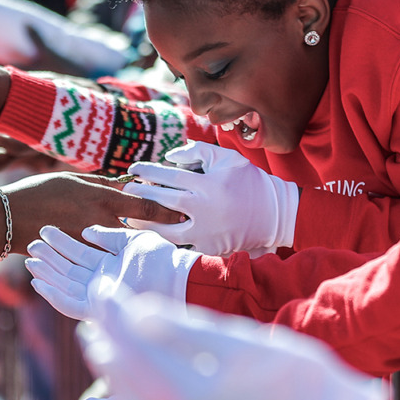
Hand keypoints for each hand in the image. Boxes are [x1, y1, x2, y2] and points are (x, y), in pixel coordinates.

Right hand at [0, 173, 185, 242]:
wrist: (6, 218)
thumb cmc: (39, 192)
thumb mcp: (73, 179)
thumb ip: (103, 184)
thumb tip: (129, 184)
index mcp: (102, 199)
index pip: (145, 208)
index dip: (167, 212)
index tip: (185, 216)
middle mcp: (99, 222)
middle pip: (138, 232)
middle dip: (155, 234)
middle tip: (177, 234)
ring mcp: (89, 243)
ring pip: (120, 249)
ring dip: (135, 250)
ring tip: (154, 253)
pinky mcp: (76, 258)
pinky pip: (100, 259)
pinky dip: (111, 259)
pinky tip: (121, 262)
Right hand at [25, 225, 199, 319]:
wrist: (175, 279)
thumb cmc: (161, 258)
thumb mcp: (131, 240)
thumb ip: (108, 236)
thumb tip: (86, 231)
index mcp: (109, 265)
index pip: (79, 253)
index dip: (61, 242)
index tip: (46, 229)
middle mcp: (101, 281)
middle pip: (67, 269)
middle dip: (49, 257)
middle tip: (32, 243)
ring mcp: (98, 296)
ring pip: (65, 285)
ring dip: (47, 273)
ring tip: (30, 259)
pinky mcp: (98, 309)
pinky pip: (69, 304)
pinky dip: (53, 294)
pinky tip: (39, 282)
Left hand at [74, 293, 387, 399]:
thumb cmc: (299, 381)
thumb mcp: (244, 343)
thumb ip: (187, 329)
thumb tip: (136, 313)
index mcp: (186, 391)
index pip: (130, 341)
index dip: (112, 309)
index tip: (102, 285)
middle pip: (122, 373)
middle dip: (106, 335)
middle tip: (96, 306)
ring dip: (110, 368)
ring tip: (100, 342)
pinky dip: (128, 397)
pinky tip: (124, 386)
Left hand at [122, 141, 299, 254]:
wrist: (274, 214)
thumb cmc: (248, 182)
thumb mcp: (227, 158)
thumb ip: (197, 151)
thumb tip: (170, 157)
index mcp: (207, 185)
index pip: (168, 176)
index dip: (147, 171)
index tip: (132, 169)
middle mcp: (203, 210)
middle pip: (161, 201)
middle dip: (140, 195)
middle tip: (126, 190)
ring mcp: (205, 232)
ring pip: (165, 228)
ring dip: (145, 221)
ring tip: (130, 215)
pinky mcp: (208, 247)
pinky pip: (180, 242)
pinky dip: (164, 236)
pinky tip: (151, 230)